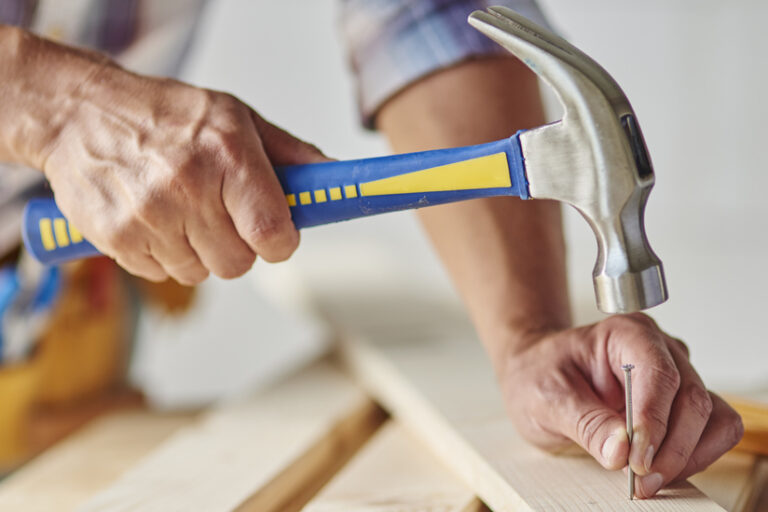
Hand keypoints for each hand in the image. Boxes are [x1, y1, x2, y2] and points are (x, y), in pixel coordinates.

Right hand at [40, 63, 326, 284]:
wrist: (80, 114)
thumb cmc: (165, 115)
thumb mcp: (235, 117)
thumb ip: (290, 153)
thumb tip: (333, 178)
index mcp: (226, 154)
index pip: (272, 232)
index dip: (281, 242)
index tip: (277, 235)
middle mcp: (187, 186)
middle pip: (238, 263)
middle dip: (238, 245)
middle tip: (221, 214)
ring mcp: (148, 216)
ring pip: (200, 273)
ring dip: (199, 251)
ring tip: (181, 210)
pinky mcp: (116, 238)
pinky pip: (162, 274)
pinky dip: (164, 255)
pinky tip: (154, 218)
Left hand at [496, 313, 743, 497]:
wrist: (534, 374)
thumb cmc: (538, 374)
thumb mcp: (546, 398)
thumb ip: (585, 423)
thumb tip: (621, 450)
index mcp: (625, 334)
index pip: (658, 374)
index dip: (654, 420)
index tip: (637, 459)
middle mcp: (659, 349)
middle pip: (691, 398)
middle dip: (671, 447)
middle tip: (641, 480)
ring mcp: (675, 374)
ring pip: (711, 416)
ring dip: (688, 454)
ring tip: (650, 478)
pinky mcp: (680, 403)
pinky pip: (713, 429)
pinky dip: (696, 454)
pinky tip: (663, 468)